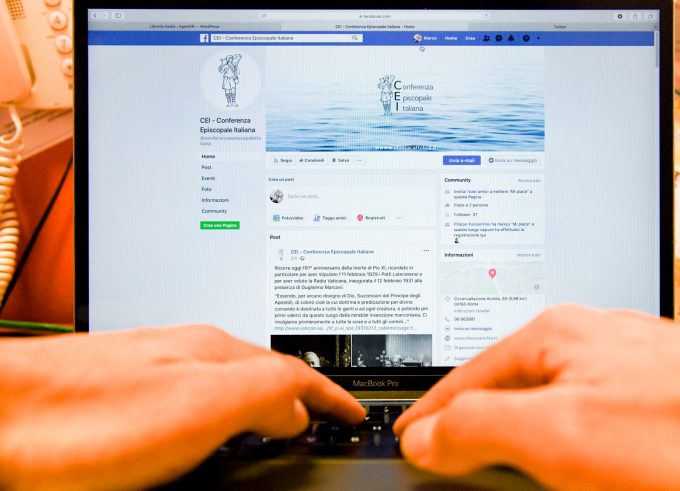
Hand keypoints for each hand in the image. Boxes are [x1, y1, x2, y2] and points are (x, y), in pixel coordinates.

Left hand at [0, 325, 364, 490]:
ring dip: (262, 406)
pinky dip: (222, 418)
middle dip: (301, 397)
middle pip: (265, 373)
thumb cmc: (82, 416)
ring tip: (278, 427)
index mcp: (213, 353)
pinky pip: (197, 401)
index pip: (296, 371)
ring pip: (230, 386)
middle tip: (322, 420)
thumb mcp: (197, 406)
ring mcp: (154, 372)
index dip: (331, 397)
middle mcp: (186, 355)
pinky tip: (210, 433)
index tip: (353, 414)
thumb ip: (262, 395)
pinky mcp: (126, 397)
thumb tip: (300, 408)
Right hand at [394, 305, 679, 490]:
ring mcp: (629, 368)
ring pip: (549, 398)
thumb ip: (480, 427)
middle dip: (471, 418)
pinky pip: (588, 414)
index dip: (430, 414)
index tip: (408, 439)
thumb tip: (427, 436)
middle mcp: (592, 341)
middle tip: (443, 452)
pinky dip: (562, 438)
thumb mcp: (562, 434)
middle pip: (506, 383)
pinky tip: (570, 458)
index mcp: (557, 335)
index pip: (465, 377)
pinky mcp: (661, 399)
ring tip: (494, 456)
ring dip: (517, 430)